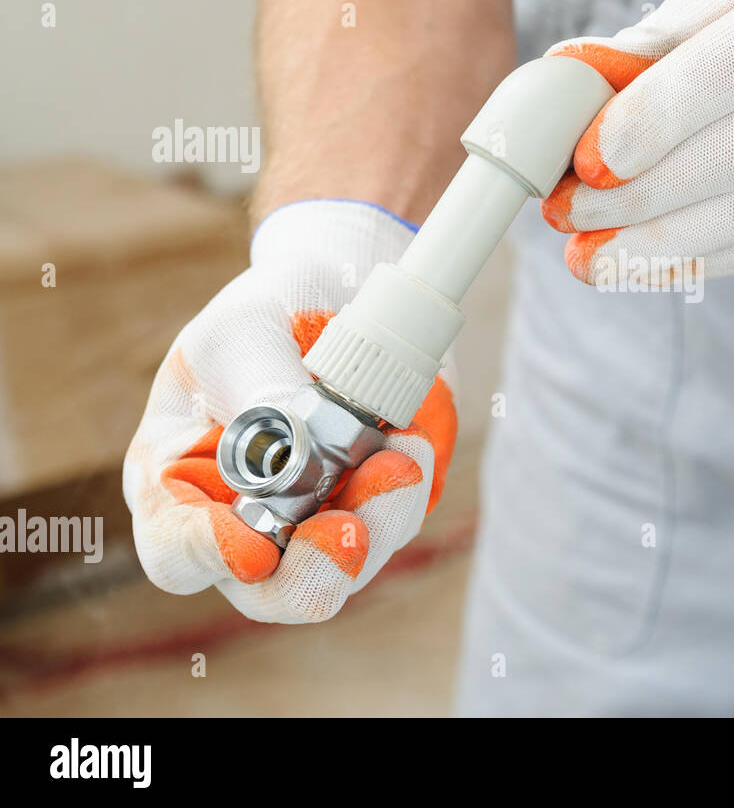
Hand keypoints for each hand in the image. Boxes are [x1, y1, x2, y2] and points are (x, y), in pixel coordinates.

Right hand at [123, 200, 456, 623]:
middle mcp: (241, 519)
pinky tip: (407, 441)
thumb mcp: (245, 333)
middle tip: (349, 535)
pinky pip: (391, 528)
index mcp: (178, 481)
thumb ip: (259, 390)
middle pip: (268, 590)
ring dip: (378, 521)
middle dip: (312, 575)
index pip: (178, 554)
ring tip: (399, 457)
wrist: (343, 290)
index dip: (209, 559)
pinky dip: (403, 495)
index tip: (251, 546)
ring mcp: (310, 521)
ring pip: (344, 566)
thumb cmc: (270, 311)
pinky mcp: (369, 508)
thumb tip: (288, 446)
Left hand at [541, 0, 733, 282]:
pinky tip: (652, 265)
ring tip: (593, 258)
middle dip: (639, 199)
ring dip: (662, 247)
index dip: (649, 125)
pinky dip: (708, 259)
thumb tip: (576, 77)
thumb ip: (662, 33)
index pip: (726, 72)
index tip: (585, 163)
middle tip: (569, 218)